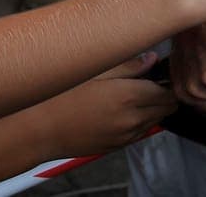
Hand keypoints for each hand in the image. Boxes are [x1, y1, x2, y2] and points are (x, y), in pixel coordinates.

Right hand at [24, 53, 175, 159]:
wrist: (37, 130)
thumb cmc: (61, 95)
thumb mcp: (95, 71)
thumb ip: (129, 66)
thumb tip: (152, 58)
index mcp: (130, 96)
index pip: (168, 92)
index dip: (167, 81)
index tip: (161, 74)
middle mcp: (132, 119)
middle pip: (166, 108)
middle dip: (163, 96)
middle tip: (150, 82)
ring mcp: (125, 136)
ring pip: (154, 122)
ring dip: (151, 110)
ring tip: (132, 96)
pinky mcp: (115, 147)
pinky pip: (138, 133)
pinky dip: (137, 123)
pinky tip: (119, 111)